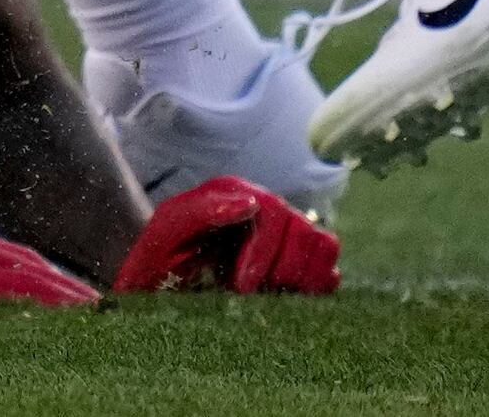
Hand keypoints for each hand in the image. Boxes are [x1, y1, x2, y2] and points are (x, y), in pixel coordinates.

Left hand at [113, 178, 337, 296]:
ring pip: (324, 243)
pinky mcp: (300, 255)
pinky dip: (319, 283)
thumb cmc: (159, 253)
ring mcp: (285, 229)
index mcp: (232, 192)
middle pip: (302, 230)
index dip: (261, 253)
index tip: (242, 287)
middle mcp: (265, 205)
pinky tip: (291, 296)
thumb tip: (250, 203)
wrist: (159, 274)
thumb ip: (201, 211)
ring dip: (303, 276)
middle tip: (249, 294)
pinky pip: (330, 264)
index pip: (271, 212)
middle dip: (279, 270)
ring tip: (270, 294)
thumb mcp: (166, 231)